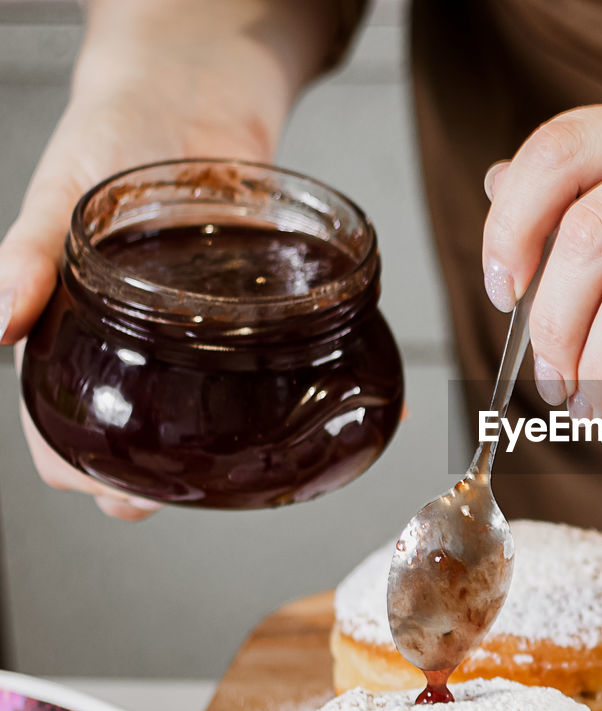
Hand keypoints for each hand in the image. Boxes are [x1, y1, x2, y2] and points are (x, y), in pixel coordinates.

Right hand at [0, 0, 324, 518]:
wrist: (191, 93)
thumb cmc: (110, 137)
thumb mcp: (60, 191)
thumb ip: (29, 254)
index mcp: (73, 329)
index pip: (58, 424)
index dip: (78, 467)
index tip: (108, 492)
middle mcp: (137, 343)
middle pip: (135, 437)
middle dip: (153, 482)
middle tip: (184, 495)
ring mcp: (198, 335)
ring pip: (206, 414)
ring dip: (225, 451)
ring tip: (253, 471)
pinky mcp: (253, 314)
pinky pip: (276, 359)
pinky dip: (313, 382)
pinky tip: (339, 401)